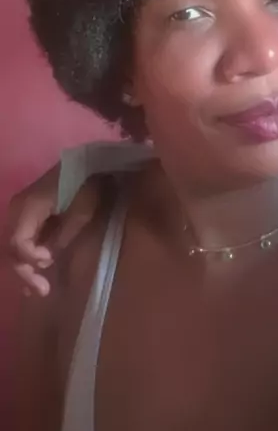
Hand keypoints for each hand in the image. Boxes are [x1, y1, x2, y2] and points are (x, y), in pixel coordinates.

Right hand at [4, 166, 99, 296]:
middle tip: (42, 291)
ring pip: (14, 247)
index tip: (49, 262)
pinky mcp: (28, 215)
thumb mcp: (80, 212)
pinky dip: (28, 257)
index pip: (17, 242)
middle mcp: (17, 209)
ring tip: (38, 289)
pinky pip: (22, 239)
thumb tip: (44, 259)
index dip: (30, 258)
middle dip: (24, 271)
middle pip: (11, 247)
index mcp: (28, 206)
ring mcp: (20, 212)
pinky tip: (36, 273)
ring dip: (25, 268)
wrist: (89, 163)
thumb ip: (59, 237)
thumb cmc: (87, 185)